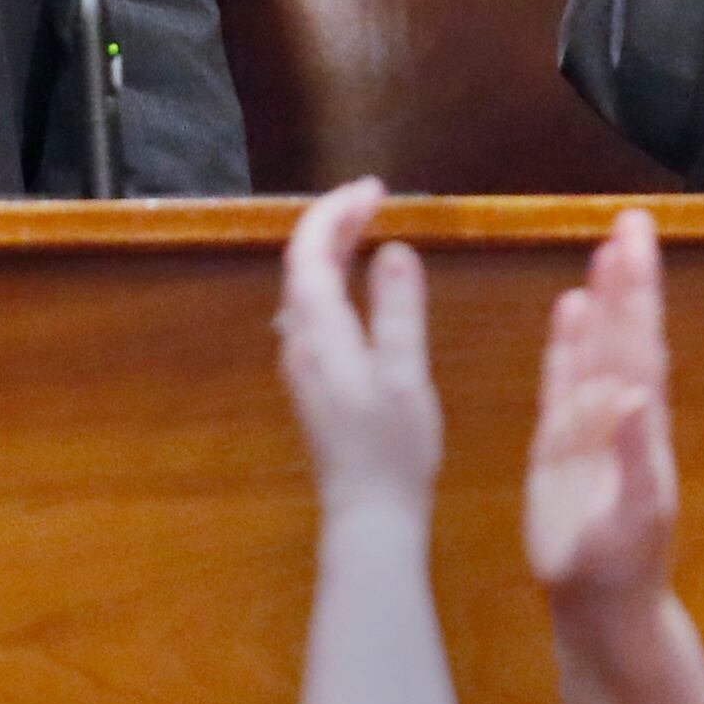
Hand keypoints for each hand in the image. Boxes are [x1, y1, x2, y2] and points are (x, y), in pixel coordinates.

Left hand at [276, 178, 439, 513]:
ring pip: (305, 288)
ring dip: (331, 249)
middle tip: (375, 197)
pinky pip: (313, 310)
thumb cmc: (392, 448)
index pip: (309, 252)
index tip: (374, 188)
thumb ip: (398, 311)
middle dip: (333, 223)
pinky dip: (333, 280)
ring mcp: (302, 363)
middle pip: (302, 265)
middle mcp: (299, 342)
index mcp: (319, 334)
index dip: (335, 211)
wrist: (368, 514)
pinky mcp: (313, 380)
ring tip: (367, 226)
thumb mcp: (404, 375)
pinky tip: (357, 285)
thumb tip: (395, 249)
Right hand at [526, 209, 678, 609]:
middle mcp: (619, 415)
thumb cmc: (621, 568)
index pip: (640, 344)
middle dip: (628, 278)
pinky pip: (562, 381)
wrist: (602, 606)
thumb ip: (633, 457)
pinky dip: (566, 344)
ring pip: (597, 349)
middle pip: (624, 333)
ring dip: (604, 300)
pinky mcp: (560, 444)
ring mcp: (590, 426)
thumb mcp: (632, 517)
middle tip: (632, 221)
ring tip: (606, 247)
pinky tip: (568, 307)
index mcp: (640, 425)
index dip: (639, 293)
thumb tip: (633, 397)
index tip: (640, 242)